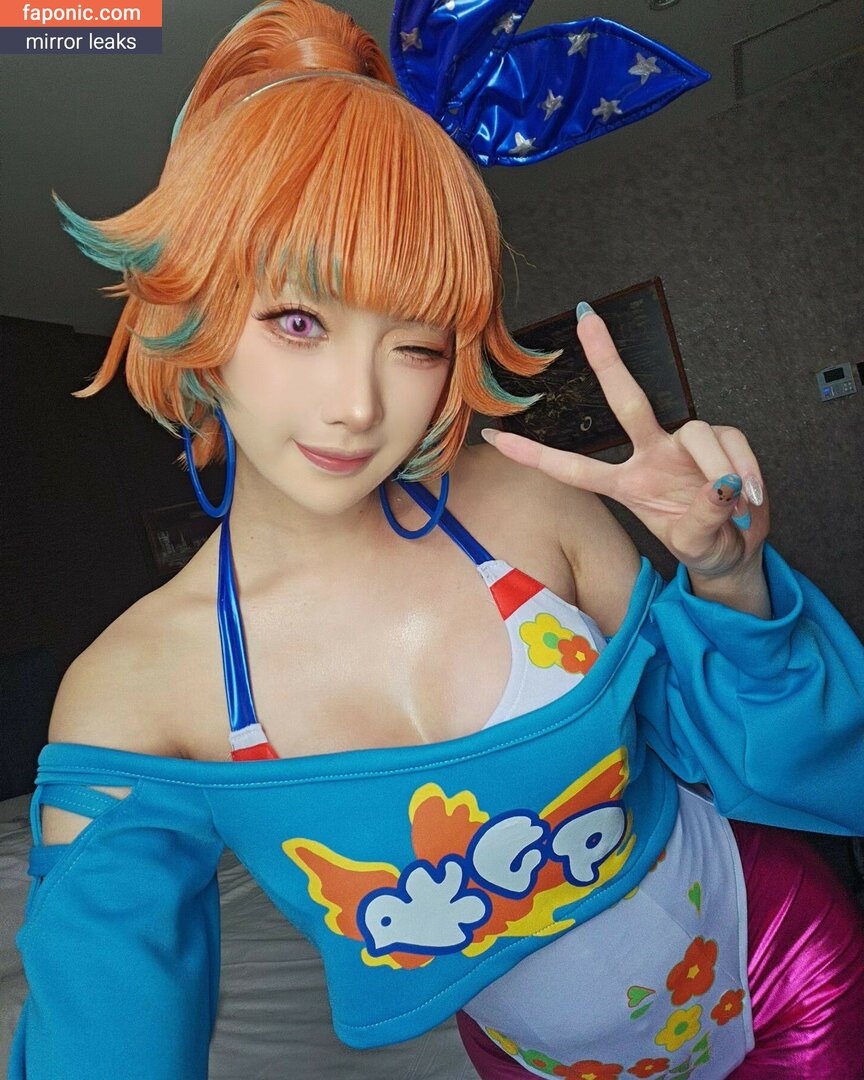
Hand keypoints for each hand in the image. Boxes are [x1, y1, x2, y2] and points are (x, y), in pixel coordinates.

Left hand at [482, 306, 768, 579]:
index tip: (494, 437)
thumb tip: (721, 487)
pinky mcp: (723, 440)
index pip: (575, 469)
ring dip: (720, 469)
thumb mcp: (694, 545)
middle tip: (587, 320)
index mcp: (627, 485)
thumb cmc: (702, 544)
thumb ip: (703, 520)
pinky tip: (750, 499)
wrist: (736, 551)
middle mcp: (652, 455)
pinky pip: (733, 445)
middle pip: (627, 400)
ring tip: (737, 505)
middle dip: (607, 360)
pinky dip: (746, 472)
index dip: (535, 456)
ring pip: (699, 434)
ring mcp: (685, 446)